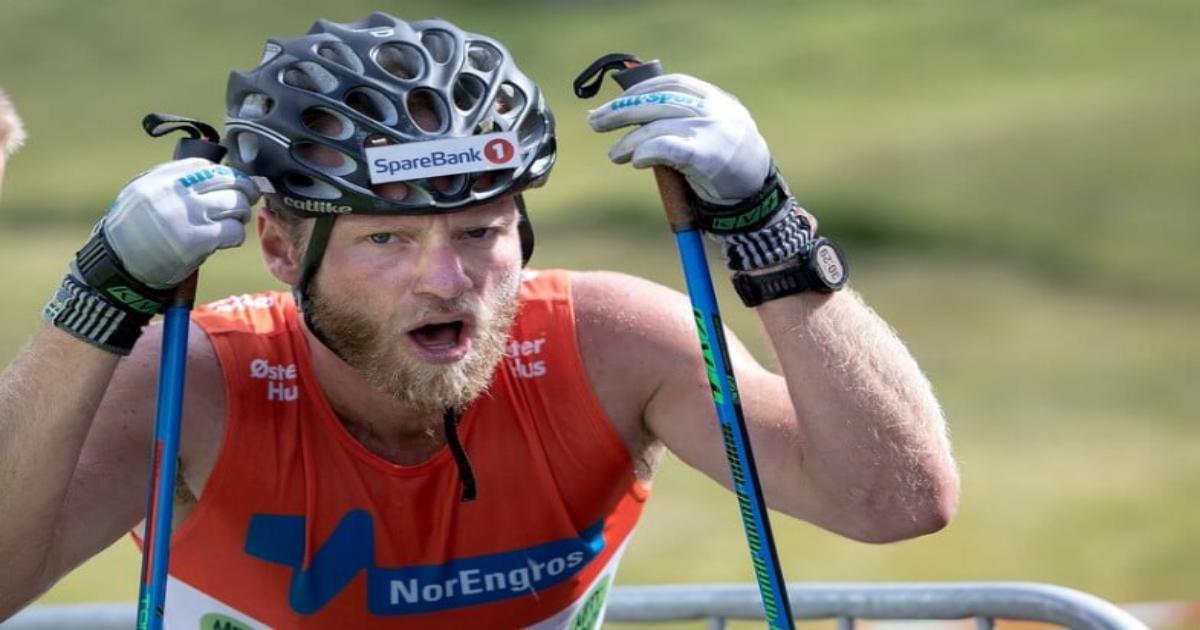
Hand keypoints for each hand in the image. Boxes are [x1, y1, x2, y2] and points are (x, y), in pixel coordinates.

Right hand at [103, 158, 258, 288]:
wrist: (121, 265)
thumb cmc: (136, 231)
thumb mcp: (143, 194)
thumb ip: (172, 181)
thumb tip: (213, 171)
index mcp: (160, 179)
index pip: (205, 165)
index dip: (225, 173)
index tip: (233, 182)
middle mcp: (174, 193)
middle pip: (227, 181)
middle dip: (244, 190)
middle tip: (246, 199)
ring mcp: (187, 216)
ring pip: (235, 204)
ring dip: (241, 213)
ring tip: (234, 220)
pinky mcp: (198, 241)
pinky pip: (234, 230)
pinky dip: (237, 235)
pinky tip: (228, 239)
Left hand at [586, 73, 771, 205]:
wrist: (757, 198)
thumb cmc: (728, 168)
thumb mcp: (711, 133)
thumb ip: (683, 120)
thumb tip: (634, 113)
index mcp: (716, 99)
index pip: (672, 83)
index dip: (640, 90)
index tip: (617, 101)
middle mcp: (715, 109)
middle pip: (658, 101)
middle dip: (621, 110)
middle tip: (595, 121)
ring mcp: (712, 130)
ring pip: (657, 126)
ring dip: (629, 140)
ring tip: (615, 154)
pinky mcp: (707, 155)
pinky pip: (666, 146)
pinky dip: (645, 151)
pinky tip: (636, 160)